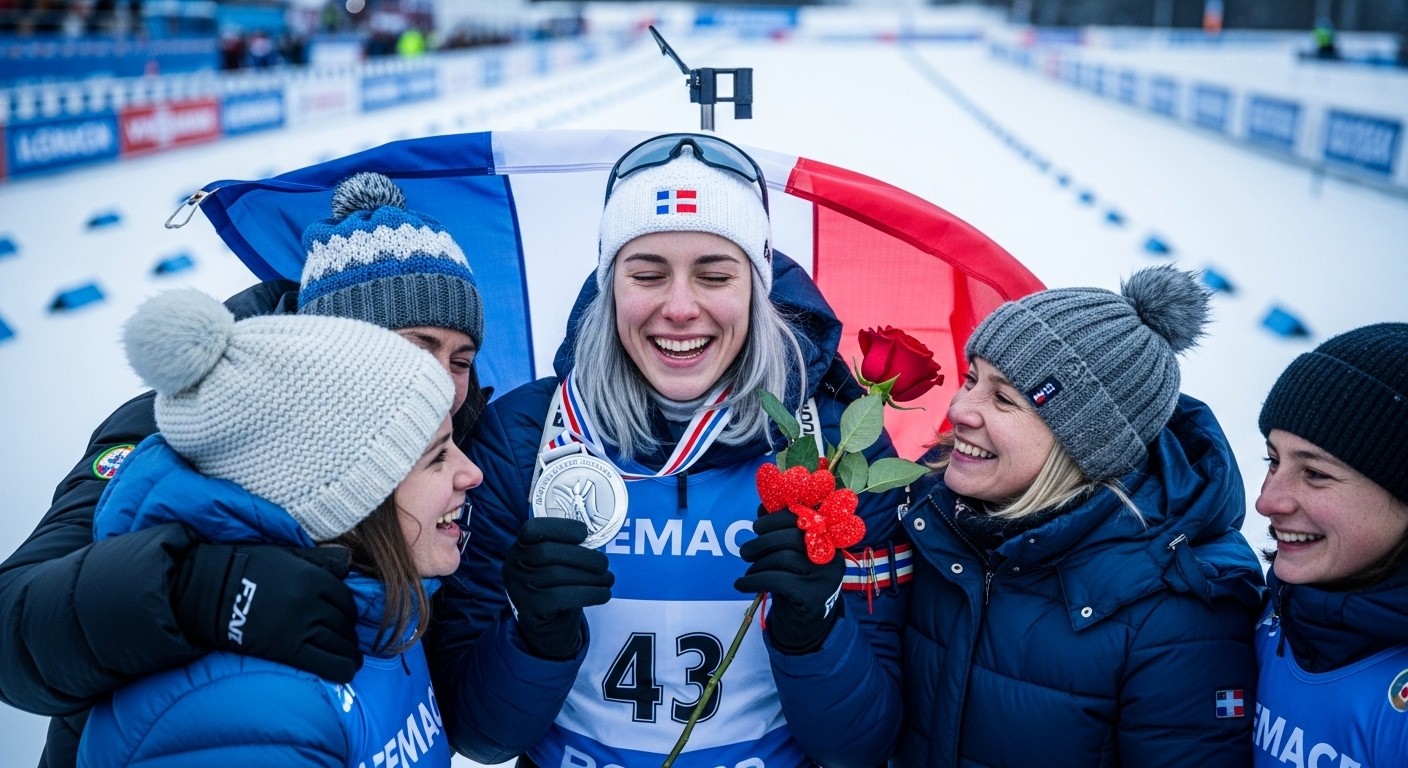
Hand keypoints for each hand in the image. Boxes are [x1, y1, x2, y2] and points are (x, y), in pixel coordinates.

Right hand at [174, 543, 360, 681]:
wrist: (210, 591)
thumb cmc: (247, 569)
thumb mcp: (286, 554)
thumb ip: (320, 559)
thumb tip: (349, 560)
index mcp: (314, 578)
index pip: (346, 601)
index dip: (348, 613)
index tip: (344, 619)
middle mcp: (313, 603)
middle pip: (344, 624)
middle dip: (347, 634)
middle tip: (344, 640)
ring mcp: (301, 627)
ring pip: (340, 645)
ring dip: (348, 652)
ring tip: (348, 657)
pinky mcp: (288, 650)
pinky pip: (327, 664)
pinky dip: (342, 668)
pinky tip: (346, 670)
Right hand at [503, 517, 613, 659]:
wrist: (547, 625)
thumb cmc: (556, 586)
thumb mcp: (555, 563)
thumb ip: (566, 548)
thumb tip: (597, 541)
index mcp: (520, 547)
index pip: (533, 529)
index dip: (560, 527)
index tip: (584, 533)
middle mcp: (514, 565)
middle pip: (548, 552)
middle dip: (583, 556)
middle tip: (603, 564)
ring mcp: (520, 587)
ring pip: (558, 574)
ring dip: (591, 577)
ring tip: (608, 579)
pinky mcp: (531, 608)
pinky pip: (563, 596)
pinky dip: (590, 594)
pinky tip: (603, 594)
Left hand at [734, 509, 844, 653]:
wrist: (807, 624)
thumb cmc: (797, 582)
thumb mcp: (792, 555)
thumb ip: (781, 530)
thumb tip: (763, 507)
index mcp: (829, 540)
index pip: (804, 517)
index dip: (776, 518)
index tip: (757, 526)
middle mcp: (832, 557)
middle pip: (792, 537)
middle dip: (762, 541)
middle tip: (745, 552)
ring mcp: (824, 577)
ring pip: (783, 558)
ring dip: (757, 563)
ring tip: (749, 570)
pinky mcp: (812, 596)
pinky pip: (776, 580)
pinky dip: (753, 580)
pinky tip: (741, 584)